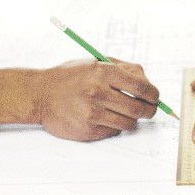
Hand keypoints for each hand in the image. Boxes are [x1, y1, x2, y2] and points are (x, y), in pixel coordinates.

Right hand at [35, 59, 159, 141]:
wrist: (39, 95)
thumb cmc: (69, 77)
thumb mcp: (96, 62)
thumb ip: (123, 68)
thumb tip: (147, 82)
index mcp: (103, 72)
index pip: (142, 86)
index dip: (154, 94)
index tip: (155, 97)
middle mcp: (98, 93)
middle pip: (139, 108)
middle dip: (149, 110)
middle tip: (148, 109)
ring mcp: (92, 114)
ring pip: (129, 123)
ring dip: (131, 119)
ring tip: (122, 112)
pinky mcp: (87, 130)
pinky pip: (113, 131)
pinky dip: (114, 126)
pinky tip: (103, 116)